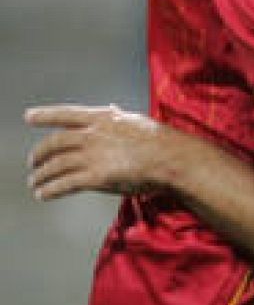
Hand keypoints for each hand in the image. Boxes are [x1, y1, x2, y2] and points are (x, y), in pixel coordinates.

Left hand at [25, 104, 168, 200]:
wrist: (172, 158)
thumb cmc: (160, 142)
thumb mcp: (135, 121)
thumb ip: (118, 118)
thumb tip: (111, 110)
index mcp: (102, 119)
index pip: (66, 114)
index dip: (45, 116)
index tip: (29, 117)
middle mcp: (92, 136)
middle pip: (55, 143)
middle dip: (39, 154)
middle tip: (32, 162)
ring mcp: (92, 156)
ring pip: (55, 166)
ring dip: (41, 175)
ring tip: (35, 183)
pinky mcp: (95, 177)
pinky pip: (64, 184)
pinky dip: (50, 190)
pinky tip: (43, 194)